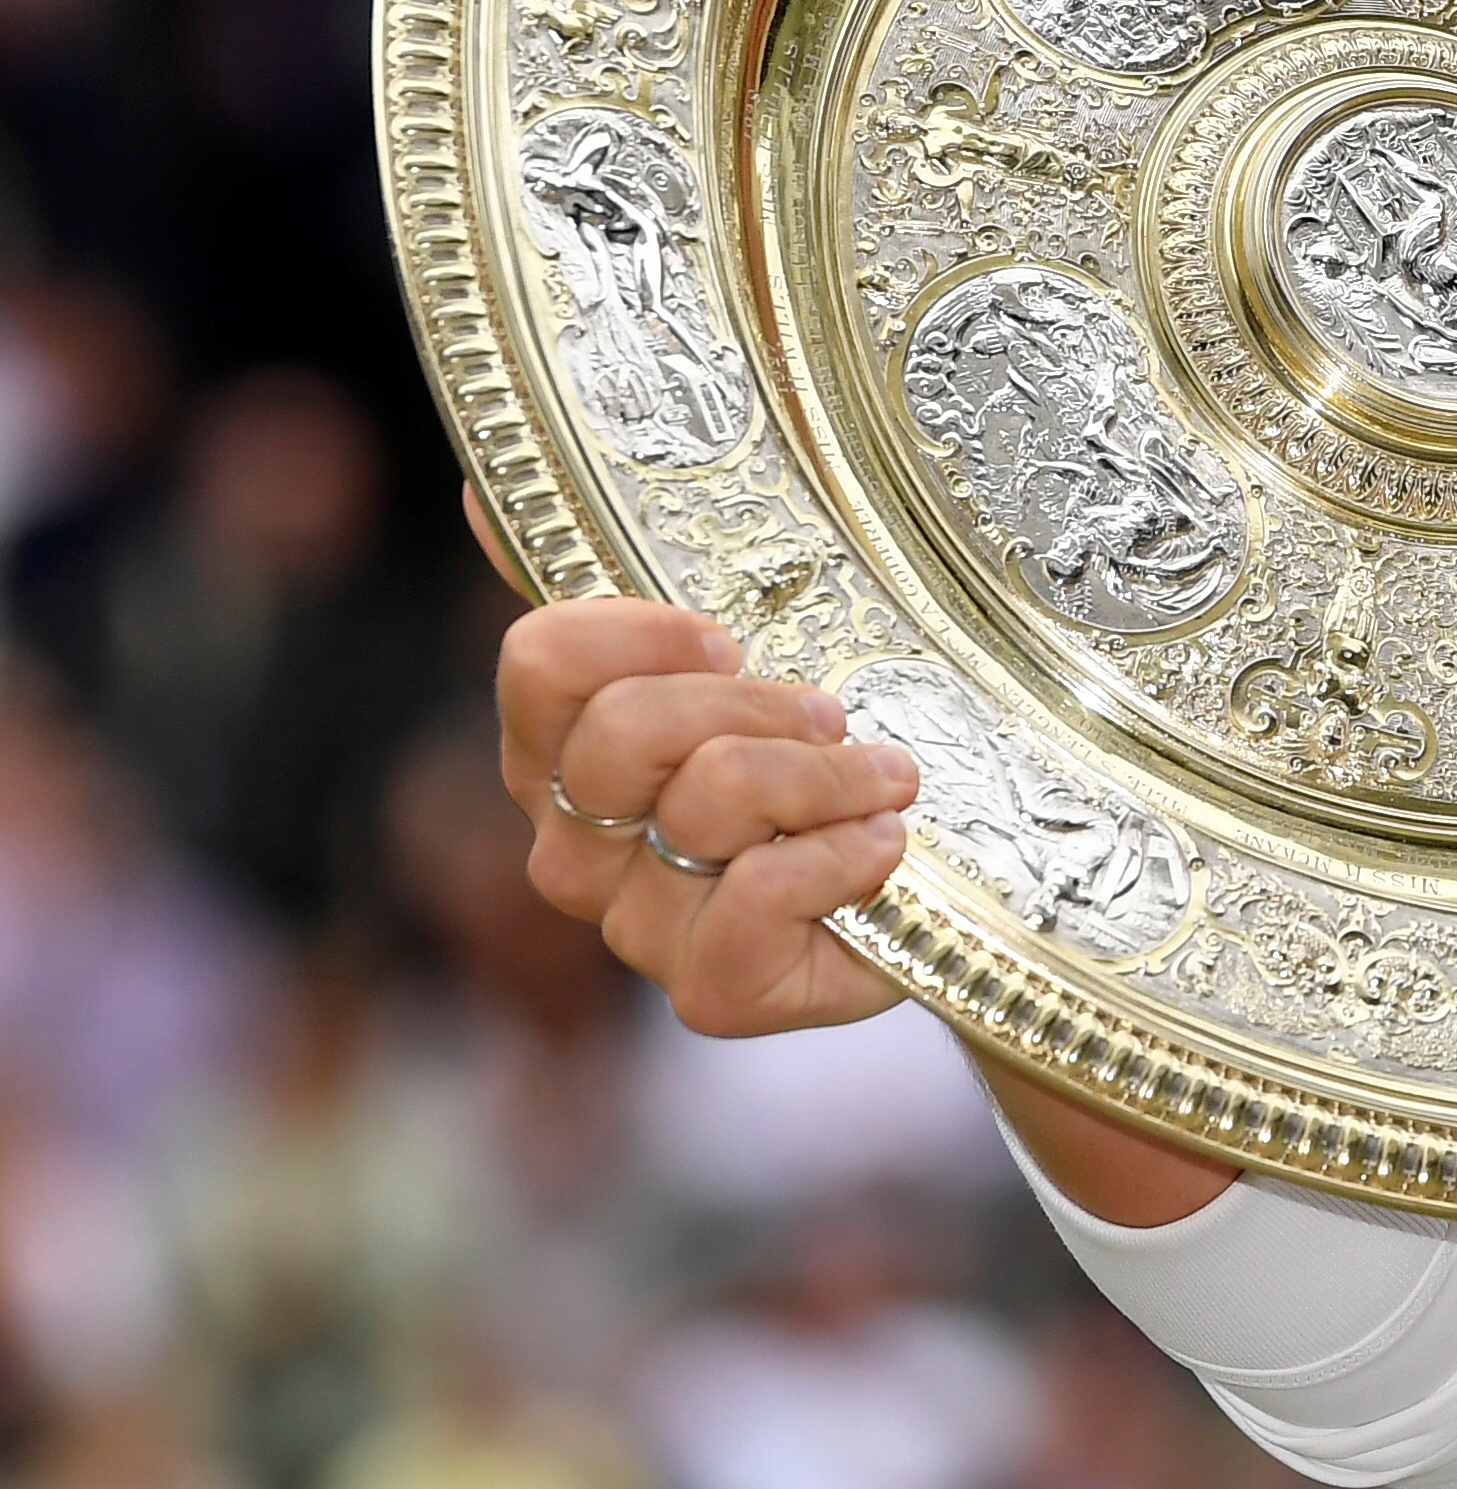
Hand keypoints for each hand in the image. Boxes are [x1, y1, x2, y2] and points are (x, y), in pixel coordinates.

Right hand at [472, 488, 1233, 1222]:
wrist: (939, 882)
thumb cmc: (822, 752)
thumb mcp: (745, 648)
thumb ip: (621, 570)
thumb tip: (485, 493)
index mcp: (561, 755)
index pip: (541, 664)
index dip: (641, 632)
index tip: (730, 636)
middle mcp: (576, 847)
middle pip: (624, 732)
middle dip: (754, 702)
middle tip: (831, 710)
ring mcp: (638, 929)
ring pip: (707, 804)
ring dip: (828, 773)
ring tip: (886, 777)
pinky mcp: (714, 995)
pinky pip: (756, 900)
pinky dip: (842, 857)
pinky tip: (885, 846)